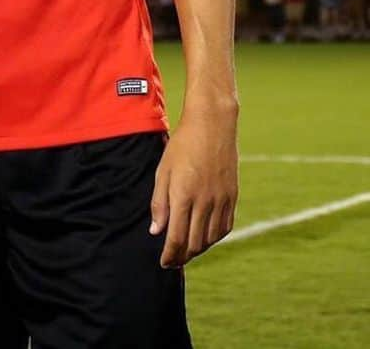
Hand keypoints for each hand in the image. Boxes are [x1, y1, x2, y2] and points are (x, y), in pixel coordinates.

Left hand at [149, 112, 237, 267]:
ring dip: (198, 250)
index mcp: (183, 195)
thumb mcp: (163, 170)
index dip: (170, 255)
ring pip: (210, 239)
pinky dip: (213, 238)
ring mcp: (221, 201)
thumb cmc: (182, 145)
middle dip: (182, 256)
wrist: (213, 127)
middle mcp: (204, 202)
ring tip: (186, 252)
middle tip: (172, 261)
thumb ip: (159, 202)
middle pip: (194, 243)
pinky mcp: (232, 198)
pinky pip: (224, 228)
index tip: (164, 263)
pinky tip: (204, 237)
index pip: (177, 238)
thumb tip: (156, 231)